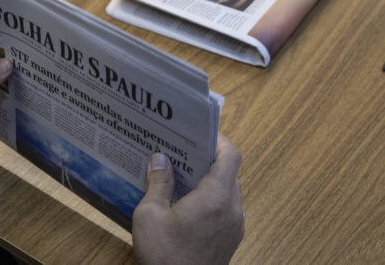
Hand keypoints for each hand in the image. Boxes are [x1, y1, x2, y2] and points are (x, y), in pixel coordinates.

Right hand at [132, 133, 244, 264]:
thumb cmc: (164, 256)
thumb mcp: (150, 215)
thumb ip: (158, 183)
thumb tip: (160, 159)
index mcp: (215, 197)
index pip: (231, 156)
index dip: (219, 139)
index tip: (200, 132)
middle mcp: (232, 209)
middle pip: (229, 172)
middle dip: (208, 159)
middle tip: (183, 151)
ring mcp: (235, 227)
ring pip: (228, 191)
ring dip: (209, 180)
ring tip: (181, 176)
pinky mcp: (230, 240)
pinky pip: (226, 209)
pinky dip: (211, 199)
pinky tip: (187, 203)